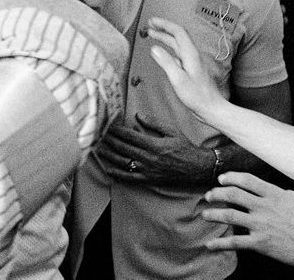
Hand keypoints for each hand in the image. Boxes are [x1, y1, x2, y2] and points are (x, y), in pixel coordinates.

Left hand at [97, 113, 216, 184]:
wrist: (196, 167)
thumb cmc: (184, 147)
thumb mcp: (171, 131)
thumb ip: (154, 123)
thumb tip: (138, 115)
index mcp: (154, 145)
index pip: (130, 136)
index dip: (116, 130)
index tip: (107, 124)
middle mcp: (149, 158)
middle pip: (123, 148)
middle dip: (109, 141)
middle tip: (98, 134)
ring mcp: (148, 170)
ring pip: (123, 163)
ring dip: (109, 156)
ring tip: (98, 149)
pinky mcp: (149, 179)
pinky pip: (130, 178)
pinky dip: (118, 174)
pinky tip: (108, 169)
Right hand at [146, 17, 229, 125]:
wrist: (212, 108)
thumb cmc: (197, 96)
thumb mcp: (178, 79)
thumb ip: (166, 62)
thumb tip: (154, 48)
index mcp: (191, 54)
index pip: (178, 32)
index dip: (165, 24)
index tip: (152, 21)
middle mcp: (192, 55)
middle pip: (178, 36)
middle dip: (163, 28)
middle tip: (150, 24)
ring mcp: (192, 62)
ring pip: (178, 45)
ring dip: (165, 38)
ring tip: (152, 34)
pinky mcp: (191, 69)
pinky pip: (178, 54)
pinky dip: (168, 49)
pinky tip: (163, 52)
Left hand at [200, 172, 293, 266]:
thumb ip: (286, 195)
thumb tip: (278, 192)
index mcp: (276, 195)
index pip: (247, 180)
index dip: (231, 177)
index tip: (222, 179)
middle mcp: (265, 208)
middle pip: (232, 194)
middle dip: (216, 193)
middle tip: (209, 196)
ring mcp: (261, 226)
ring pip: (229, 215)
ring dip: (213, 214)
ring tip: (205, 215)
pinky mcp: (261, 244)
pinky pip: (235, 243)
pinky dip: (220, 243)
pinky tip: (209, 244)